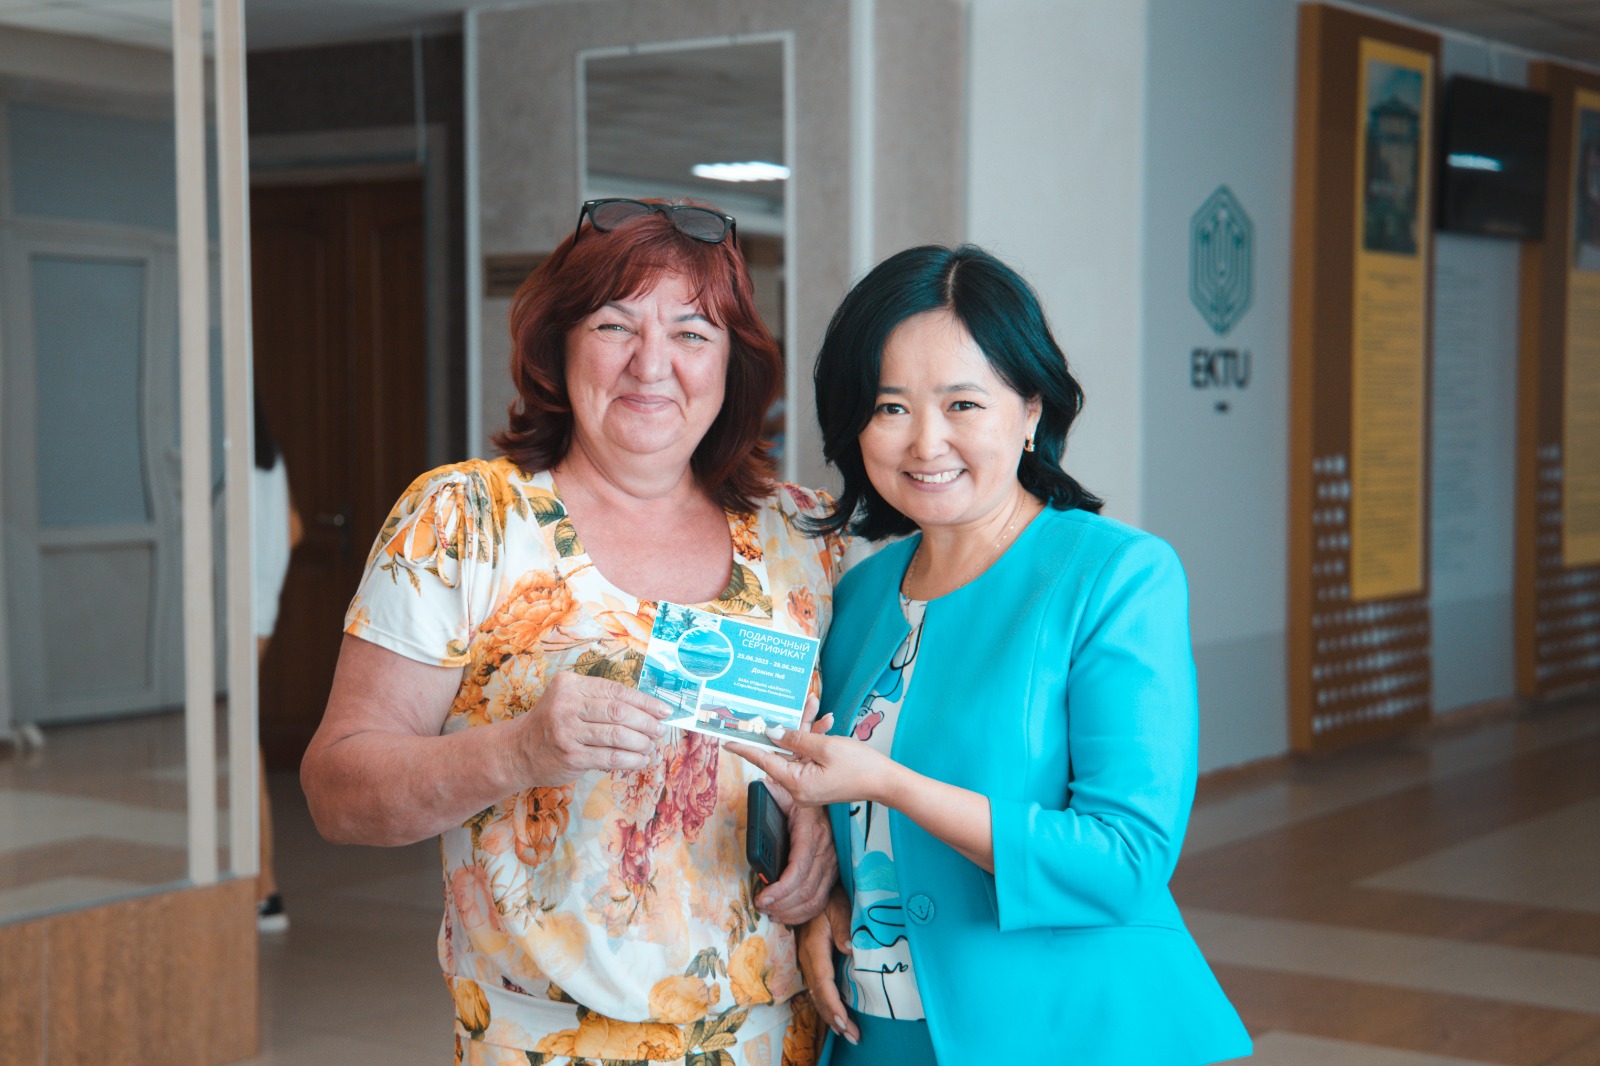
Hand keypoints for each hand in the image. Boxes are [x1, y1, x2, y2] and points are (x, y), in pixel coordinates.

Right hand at [511, 672, 670, 783]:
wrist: (518, 751)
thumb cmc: (552, 724)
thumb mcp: (570, 701)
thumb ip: (601, 702)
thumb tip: (646, 711)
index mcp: (570, 684)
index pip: (616, 690)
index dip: (644, 701)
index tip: (663, 710)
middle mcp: (567, 704)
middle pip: (618, 711)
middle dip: (646, 721)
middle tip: (659, 730)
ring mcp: (567, 731)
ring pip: (616, 734)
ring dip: (640, 742)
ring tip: (651, 746)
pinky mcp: (570, 755)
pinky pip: (609, 757)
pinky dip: (630, 759)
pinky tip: (640, 760)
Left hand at [728, 715, 898, 808]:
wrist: (887, 782)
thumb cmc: (860, 767)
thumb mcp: (825, 747)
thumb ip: (795, 739)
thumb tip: (772, 732)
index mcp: (796, 783)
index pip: (763, 761)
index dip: (745, 748)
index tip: (727, 741)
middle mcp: (798, 788)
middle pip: (781, 752)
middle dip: (787, 726)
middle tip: (781, 705)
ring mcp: (808, 785)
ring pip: (797, 751)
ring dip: (805, 728)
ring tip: (814, 705)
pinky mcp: (818, 780)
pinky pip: (809, 757)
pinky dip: (815, 740)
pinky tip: (826, 722)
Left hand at [752, 795, 836, 923]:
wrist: (824, 796)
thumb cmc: (799, 798)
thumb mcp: (786, 792)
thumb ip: (772, 794)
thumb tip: (759, 791)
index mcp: (812, 833)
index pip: (799, 869)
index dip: (780, 889)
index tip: (761, 899)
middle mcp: (826, 851)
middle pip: (806, 890)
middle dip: (781, 904)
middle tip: (760, 908)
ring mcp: (831, 864)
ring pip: (814, 899)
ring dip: (790, 912)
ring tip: (770, 914)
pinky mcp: (832, 873)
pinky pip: (821, 901)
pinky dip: (803, 914)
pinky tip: (785, 915)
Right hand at [801, 884, 857, 1045]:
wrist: (809, 889)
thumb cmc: (829, 896)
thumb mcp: (838, 906)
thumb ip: (843, 927)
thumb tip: (850, 950)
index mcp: (814, 947)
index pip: (823, 982)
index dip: (832, 1004)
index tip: (844, 1021)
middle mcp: (807, 958)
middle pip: (818, 995)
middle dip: (833, 1018)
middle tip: (852, 1036)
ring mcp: (806, 960)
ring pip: (815, 995)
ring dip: (829, 1015)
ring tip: (846, 1033)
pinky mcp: (809, 961)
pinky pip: (815, 988)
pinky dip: (825, 1005)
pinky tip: (834, 1015)